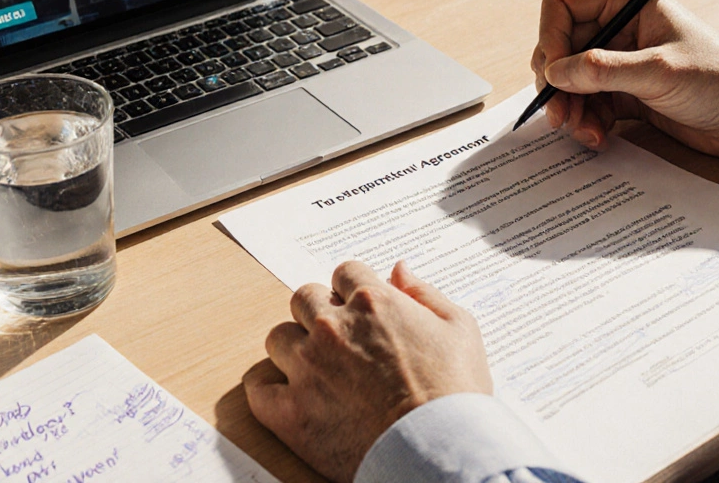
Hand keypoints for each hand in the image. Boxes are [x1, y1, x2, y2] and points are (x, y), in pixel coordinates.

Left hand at [244, 260, 491, 482]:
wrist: (439, 449)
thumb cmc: (456, 392)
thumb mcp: (460, 328)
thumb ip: (425, 292)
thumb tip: (399, 269)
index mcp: (373, 302)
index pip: (345, 273)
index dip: (353, 290)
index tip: (360, 310)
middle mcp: (334, 328)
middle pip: (305, 298)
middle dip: (320, 312)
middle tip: (339, 339)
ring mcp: (308, 368)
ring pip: (278, 337)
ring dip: (294, 347)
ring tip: (315, 368)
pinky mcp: (291, 411)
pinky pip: (258, 388)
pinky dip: (268, 389)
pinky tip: (285, 394)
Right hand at [531, 0, 718, 157]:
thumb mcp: (658, 72)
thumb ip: (601, 71)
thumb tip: (553, 73)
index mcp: (629, 4)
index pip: (564, 6)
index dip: (550, 38)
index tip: (553, 73)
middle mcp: (621, 30)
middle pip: (561, 47)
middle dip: (556, 82)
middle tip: (558, 114)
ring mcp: (623, 64)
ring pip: (571, 81)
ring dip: (570, 108)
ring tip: (582, 132)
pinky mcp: (628, 95)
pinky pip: (590, 105)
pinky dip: (587, 122)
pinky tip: (599, 138)